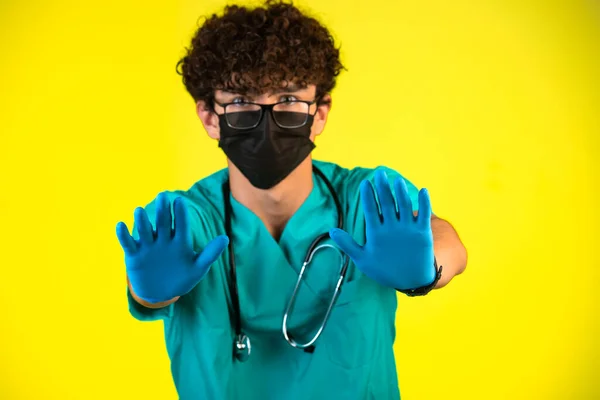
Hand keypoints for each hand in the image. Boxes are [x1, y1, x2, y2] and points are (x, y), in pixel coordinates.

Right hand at [116, 193, 228, 303]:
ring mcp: (148, 246)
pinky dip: (123, 235)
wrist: (160, 293)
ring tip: (139, 210)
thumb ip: (210, 254)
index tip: (179, 202)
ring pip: (145, 230)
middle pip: (162, 223)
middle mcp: (163, 240)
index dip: (180, 214)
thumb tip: (225, 238)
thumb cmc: (181, 278)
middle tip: (162, 196)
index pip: (181, 225)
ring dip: (142, 221)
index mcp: (180, 241)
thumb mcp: (197, 268)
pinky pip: (128, 243)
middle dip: (162, 210)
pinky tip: (120, 225)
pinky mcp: (134, 255)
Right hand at [329, 169, 436, 289]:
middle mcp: (392, 229)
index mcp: (376, 234)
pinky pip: (424, 214)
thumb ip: (348, 244)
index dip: (368, 195)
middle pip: (386, 203)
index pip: (370, 209)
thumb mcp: (362, 259)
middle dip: (383, 187)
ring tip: (397, 180)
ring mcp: (408, 230)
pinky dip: (424, 202)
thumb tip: (332, 230)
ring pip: (404, 205)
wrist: (412, 281)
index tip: (365, 183)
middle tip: (380, 173)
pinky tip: (423, 191)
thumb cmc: (384, 270)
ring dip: (401, 191)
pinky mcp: (423, 233)